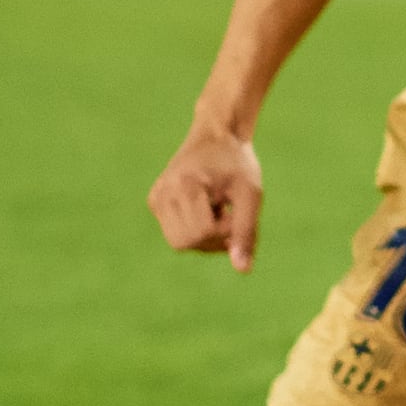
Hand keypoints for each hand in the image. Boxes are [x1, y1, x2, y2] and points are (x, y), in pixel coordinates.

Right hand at [148, 107, 263, 267]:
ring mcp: (156, 197)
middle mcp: (162, 192)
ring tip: (216, 209)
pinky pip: (176, 232)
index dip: (225, 230)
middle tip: (229, 214)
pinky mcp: (155, 201)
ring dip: (205, 235)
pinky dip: (195, 228)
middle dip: (213, 238)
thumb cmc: (237, 162)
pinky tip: (205, 206)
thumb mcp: (250, 194)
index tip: (236, 211)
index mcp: (184, 185)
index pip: (202, 233)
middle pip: (186, 243)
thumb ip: (246, 231)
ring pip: (180, 243)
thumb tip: (243, 270)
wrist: (217, 135)